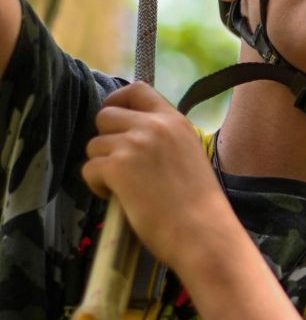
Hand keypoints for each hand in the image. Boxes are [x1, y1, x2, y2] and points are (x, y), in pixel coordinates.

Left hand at [82, 82, 227, 266]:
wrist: (201, 230)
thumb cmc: (199, 202)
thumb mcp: (188, 153)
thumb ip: (164, 138)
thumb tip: (132, 136)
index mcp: (175, 120)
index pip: (138, 89)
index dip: (118, 102)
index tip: (115, 122)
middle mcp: (154, 125)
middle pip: (106, 115)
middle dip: (105, 138)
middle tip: (118, 163)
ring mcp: (134, 143)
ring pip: (94, 144)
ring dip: (101, 165)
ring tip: (122, 186)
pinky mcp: (118, 166)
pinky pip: (89, 168)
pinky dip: (97, 185)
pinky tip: (117, 198)